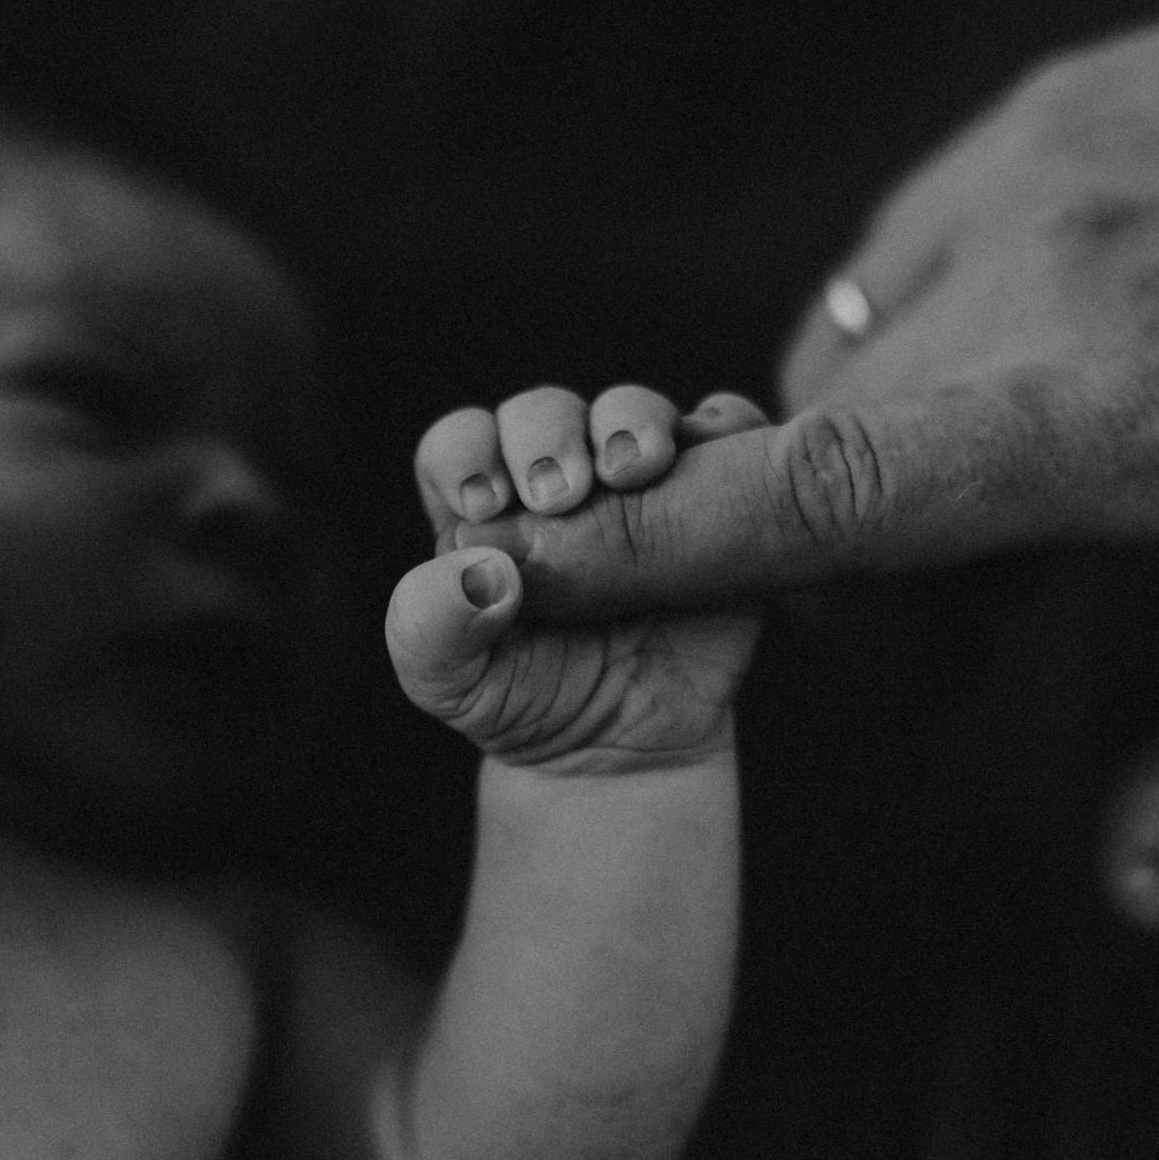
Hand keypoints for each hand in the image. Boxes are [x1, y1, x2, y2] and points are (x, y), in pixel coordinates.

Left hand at [388, 387, 766, 772]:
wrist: (627, 748)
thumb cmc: (522, 701)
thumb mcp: (448, 681)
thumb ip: (432, 625)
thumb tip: (480, 569)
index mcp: (483, 510)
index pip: (462, 444)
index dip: (470, 453)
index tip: (487, 502)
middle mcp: (557, 483)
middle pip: (544, 413)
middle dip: (548, 436)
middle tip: (561, 493)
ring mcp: (638, 485)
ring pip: (630, 411)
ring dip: (630, 422)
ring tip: (634, 470)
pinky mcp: (712, 495)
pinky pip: (726, 429)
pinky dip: (721, 424)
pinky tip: (711, 461)